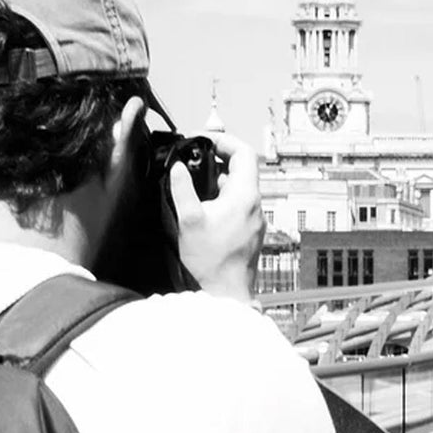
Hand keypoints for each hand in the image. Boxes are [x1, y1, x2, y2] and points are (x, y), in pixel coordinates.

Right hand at [170, 131, 263, 303]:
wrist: (225, 291)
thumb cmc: (211, 261)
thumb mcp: (188, 219)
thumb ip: (182, 189)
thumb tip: (177, 168)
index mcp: (245, 196)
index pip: (244, 153)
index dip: (225, 141)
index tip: (206, 141)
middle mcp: (255, 204)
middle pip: (243, 168)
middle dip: (220, 159)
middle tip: (197, 159)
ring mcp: (255, 218)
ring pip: (241, 187)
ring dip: (221, 179)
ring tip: (197, 182)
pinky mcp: (251, 230)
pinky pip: (241, 203)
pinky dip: (225, 196)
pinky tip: (206, 206)